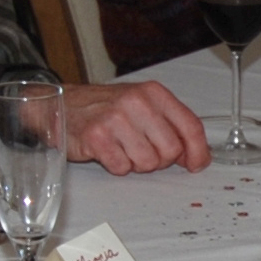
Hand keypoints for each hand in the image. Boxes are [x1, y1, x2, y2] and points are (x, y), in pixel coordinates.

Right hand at [64, 79, 212, 173]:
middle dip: (160, 159)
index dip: (198, 151)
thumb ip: (170, 126)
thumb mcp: (142, 105)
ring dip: (136, 163)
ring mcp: (116, 119)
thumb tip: (194, 154)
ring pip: (148, 162)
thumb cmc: (104, 108)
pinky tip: (109, 151)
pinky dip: (117, 165)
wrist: (63, 106)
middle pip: (171, 150)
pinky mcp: (97, 137)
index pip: (190, 126)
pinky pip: (122, 167)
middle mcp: (137, 102)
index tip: (197, 164)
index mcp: (154, 93)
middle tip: (144, 151)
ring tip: (123, 148)